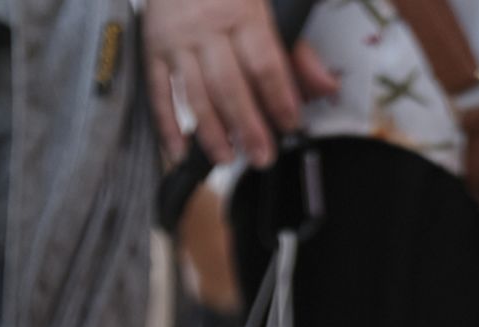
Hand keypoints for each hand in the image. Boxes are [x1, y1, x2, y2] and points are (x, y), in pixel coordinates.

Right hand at [143, 0, 336, 167]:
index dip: (279, 99)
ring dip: (211, 134)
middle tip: (262, 155)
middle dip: (248, 127)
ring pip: (196, 95)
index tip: (290, 124)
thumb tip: (325, 86)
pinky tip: (181, 150)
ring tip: (227, 158)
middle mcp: (207, 27)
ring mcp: (177, 41)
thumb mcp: (269, 5)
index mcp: (241, 12)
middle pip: (230, 86)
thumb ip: (296, 50)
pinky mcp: (153, 50)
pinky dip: (167, 126)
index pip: (264, 64)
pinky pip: (158, 93)